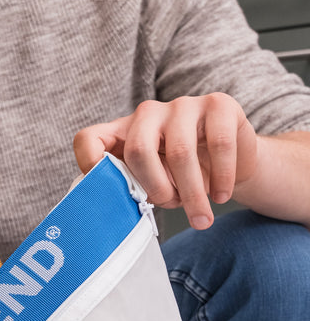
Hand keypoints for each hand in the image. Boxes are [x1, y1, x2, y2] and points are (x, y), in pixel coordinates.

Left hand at [73, 93, 258, 229]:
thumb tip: (119, 213)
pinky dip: (221, 178)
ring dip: (192, 193)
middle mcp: (147, 114)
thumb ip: (133, 190)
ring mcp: (182, 105)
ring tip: (201, 217)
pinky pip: (218, 144)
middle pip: (139, 150)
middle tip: (172, 206)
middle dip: (156, 188)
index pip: (89, 139)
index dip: (90, 164)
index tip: (107, 192)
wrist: (231, 164)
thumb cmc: (183, 179)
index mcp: (122, 134)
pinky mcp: (218, 103)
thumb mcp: (153, 186)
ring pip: (180, 152)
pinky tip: (222, 196)